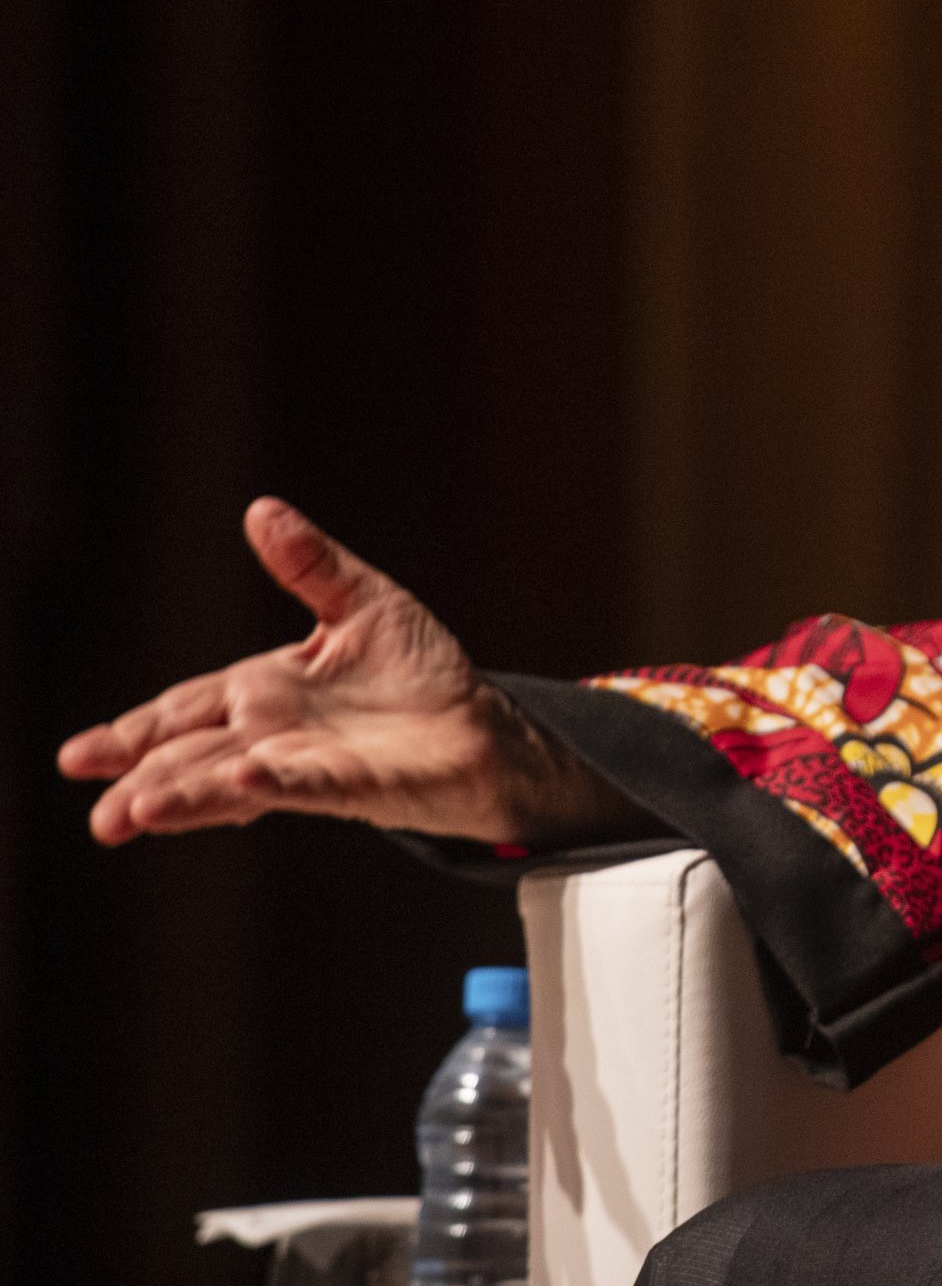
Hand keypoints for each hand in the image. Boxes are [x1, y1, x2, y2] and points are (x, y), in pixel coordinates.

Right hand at [57, 496, 639, 847]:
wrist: (483, 726)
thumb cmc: (420, 673)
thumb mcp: (364, 603)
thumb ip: (311, 565)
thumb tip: (262, 509)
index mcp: (264, 691)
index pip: (184, 710)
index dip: (134, 731)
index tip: (79, 755)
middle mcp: (275, 735)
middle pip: (192, 757)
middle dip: (141, 779)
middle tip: (99, 811)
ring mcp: (311, 765)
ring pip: (233, 781)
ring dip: (186, 794)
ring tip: (135, 812)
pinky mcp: (357, 785)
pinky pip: (311, 784)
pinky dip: (276, 782)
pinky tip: (245, 781)